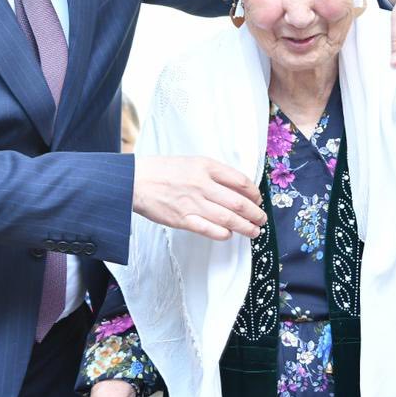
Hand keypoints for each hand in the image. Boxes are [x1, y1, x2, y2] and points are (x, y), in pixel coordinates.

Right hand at [132, 156, 265, 239]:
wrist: (134, 180)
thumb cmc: (162, 170)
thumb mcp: (191, 162)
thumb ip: (213, 173)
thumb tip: (236, 189)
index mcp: (206, 166)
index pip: (240, 181)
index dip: (254, 193)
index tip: (257, 199)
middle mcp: (202, 184)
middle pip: (239, 203)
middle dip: (255, 214)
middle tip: (261, 219)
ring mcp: (193, 203)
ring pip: (228, 219)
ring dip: (246, 227)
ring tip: (254, 231)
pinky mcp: (183, 219)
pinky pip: (210, 230)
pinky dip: (224, 234)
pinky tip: (229, 235)